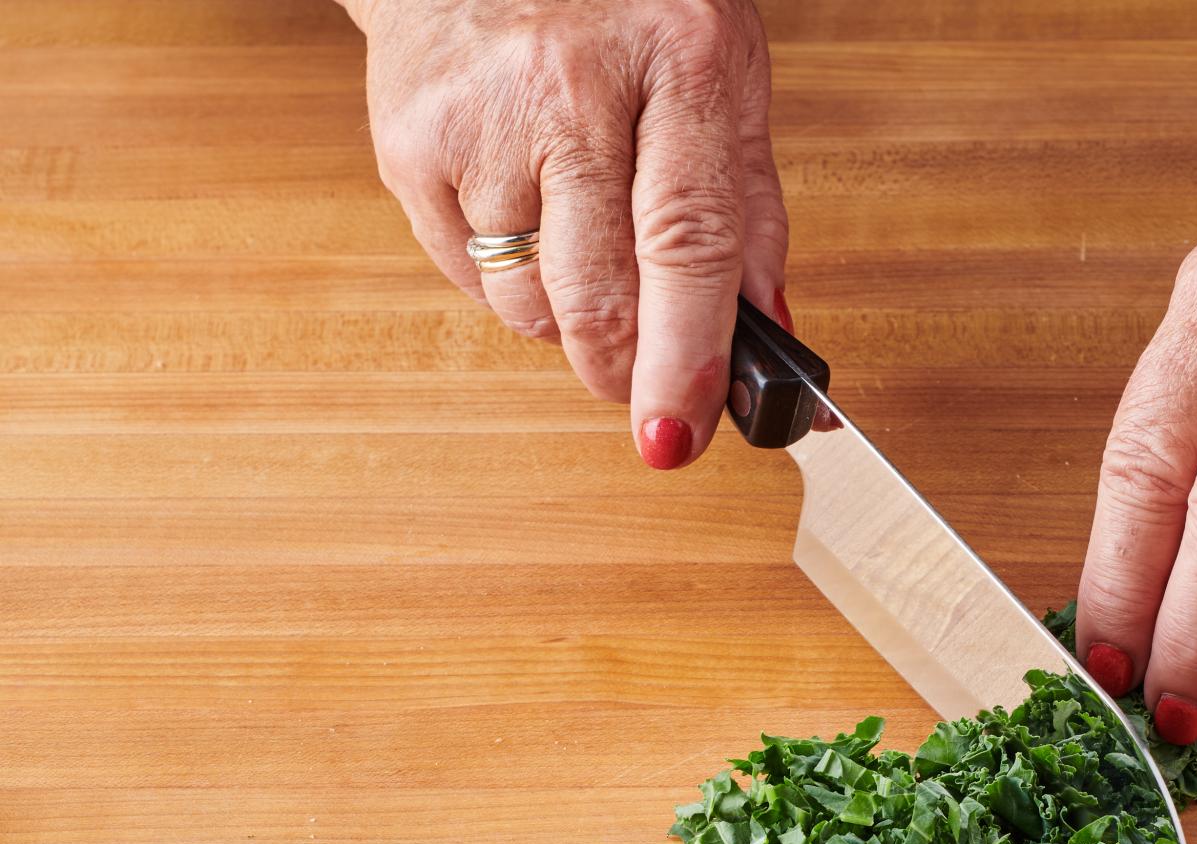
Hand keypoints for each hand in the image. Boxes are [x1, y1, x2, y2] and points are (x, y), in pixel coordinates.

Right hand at [352, 0, 786, 467]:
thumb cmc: (621, 11)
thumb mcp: (720, 78)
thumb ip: (751, 211)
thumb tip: (769, 337)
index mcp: (680, 63)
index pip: (689, 244)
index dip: (688, 357)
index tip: (681, 432)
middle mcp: (573, 87)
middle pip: (598, 294)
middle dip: (626, 371)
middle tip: (644, 387)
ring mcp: (481, 117)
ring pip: (529, 304)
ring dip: (568, 319)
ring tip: (582, 244)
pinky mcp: (410, 143)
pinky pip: (470, 275)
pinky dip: (507, 279)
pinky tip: (524, 209)